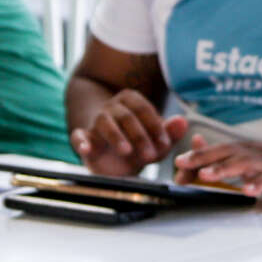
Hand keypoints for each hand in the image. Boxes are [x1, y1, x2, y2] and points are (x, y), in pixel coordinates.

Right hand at [71, 89, 187, 175]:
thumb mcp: (155, 143)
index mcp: (131, 102)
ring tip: (126, 151)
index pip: (144, 109)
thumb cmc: (136, 145)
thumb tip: (183, 121)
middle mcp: (112, 108)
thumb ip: (169, 134)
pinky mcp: (82, 138)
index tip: (165, 144)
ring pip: (105, 123)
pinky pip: (77, 136)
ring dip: (116, 137)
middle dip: (140, 136)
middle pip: (126, 116)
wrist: (110, 158)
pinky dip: (81, 142)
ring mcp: (96, 122)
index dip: (156, 126)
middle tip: (151, 155)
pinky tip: (86, 149)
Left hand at [175, 136, 261, 208]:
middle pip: (230, 152)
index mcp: (247, 150)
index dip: (199, 155)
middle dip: (207, 158)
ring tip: (208, 176)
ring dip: (227, 169)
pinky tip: (248, 190)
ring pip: (248, 164)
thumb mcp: (249, 161)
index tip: (179, 162)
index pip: (220, 149)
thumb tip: (195, 144)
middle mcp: (258, 154)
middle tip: (186, 165)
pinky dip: (259, 184)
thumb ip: (221, 156)